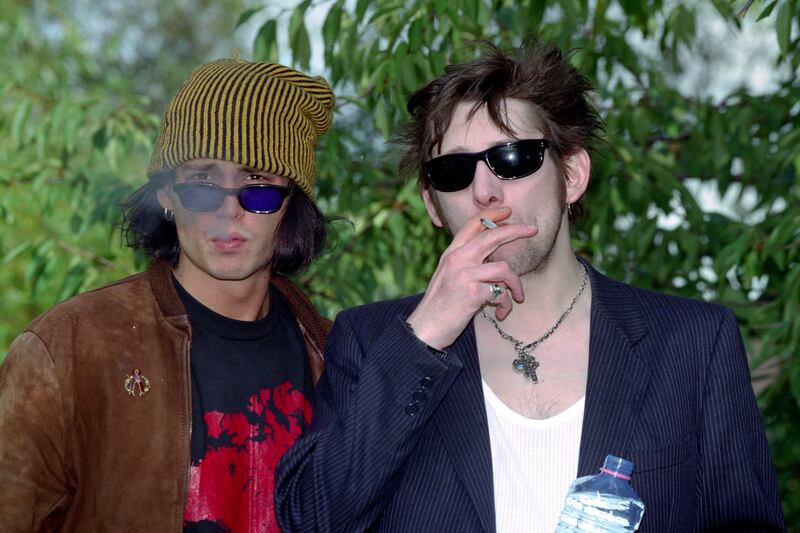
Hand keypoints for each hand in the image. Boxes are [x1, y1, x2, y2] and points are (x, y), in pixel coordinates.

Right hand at [406, 207, 537, 348]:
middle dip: (516, 231)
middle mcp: (457, 259)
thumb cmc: (440, 306)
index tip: (508, 211)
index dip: (492, 214)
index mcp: (451, 254)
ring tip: (517, 297)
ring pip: (504, 268)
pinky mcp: (473, 293)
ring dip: (516, 284)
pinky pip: (502, 293)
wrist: (425, 328)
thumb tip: (492, 259)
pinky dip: (506, 304)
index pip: (473, 225)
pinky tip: (501, 314)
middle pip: (492, 236)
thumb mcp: (448, 277)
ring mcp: (465, 275)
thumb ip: (465, 263)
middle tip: (533, 229)